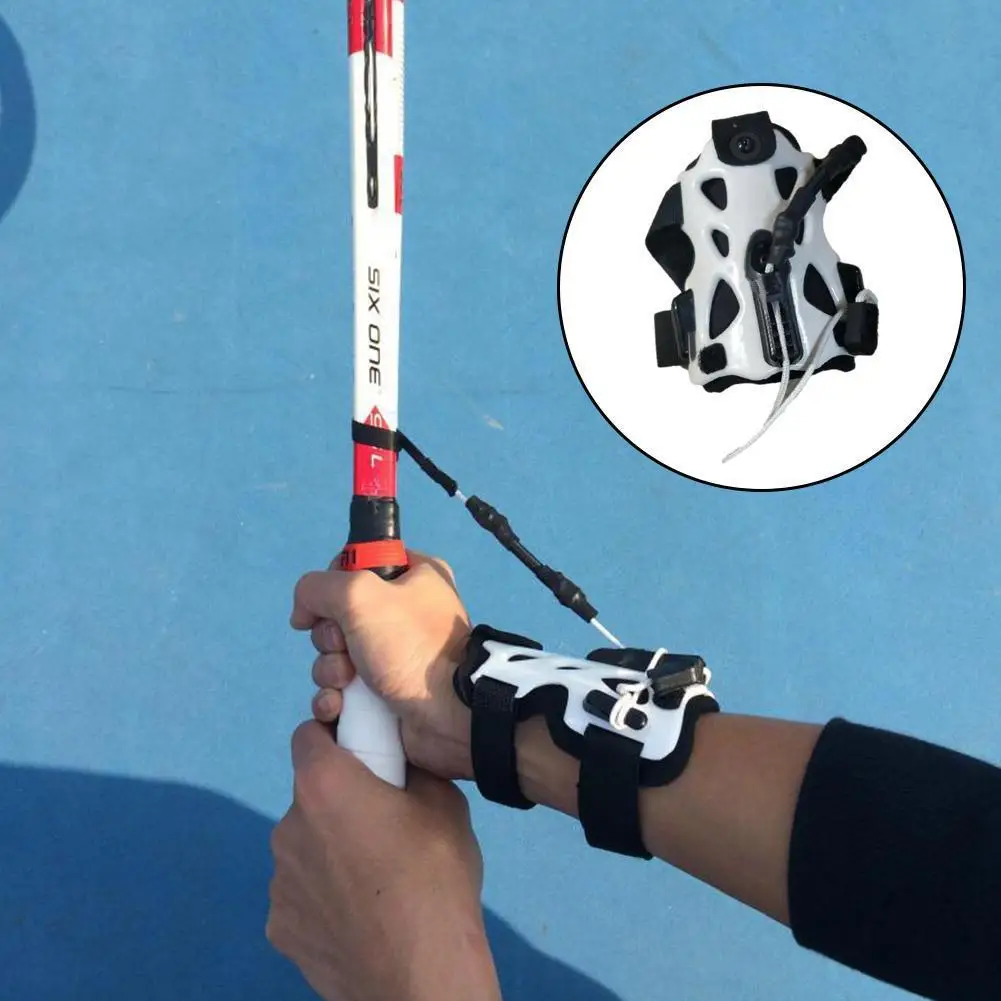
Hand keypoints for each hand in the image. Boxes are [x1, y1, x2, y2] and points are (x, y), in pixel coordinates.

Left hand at [267, 721, 501, 1000]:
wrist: (421, 974)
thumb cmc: (435, 875)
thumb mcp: (443, 800)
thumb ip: (411, 770)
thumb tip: (399, 766)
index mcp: (323, 785)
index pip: (307, 735)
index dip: (335, 737)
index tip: (364, 756)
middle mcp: (287, 827)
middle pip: (309, 796)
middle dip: (339, 802)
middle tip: (384, 828)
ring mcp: (278, 882)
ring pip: (304, 847)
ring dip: (329, 852)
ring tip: (376, 882)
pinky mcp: (279, 928)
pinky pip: (301, 894)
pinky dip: (323, 898)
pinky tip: (359, 917)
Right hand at [290, 553, 473, 778]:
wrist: (449, 714)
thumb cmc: (410, 643)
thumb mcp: (359, 594)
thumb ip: (318, 587)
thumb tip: (303, 612)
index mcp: (414, 575)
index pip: (356, 565)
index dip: (334, 585)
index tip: (332, 605)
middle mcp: (405, 611)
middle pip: (337, 614)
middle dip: (330, 636)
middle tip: (346, 649)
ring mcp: (394, 654)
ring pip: (334, 654)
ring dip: (329, 669)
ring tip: (346, 682)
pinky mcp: (384, 692)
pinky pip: (342, 689)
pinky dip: (334, 697)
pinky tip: (339, 706)